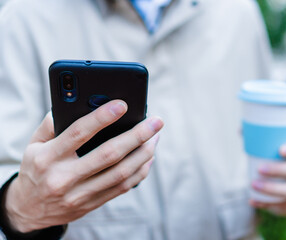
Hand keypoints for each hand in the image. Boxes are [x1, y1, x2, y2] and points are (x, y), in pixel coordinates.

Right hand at [4, 100, 163, 232]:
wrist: (28, 210)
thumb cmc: (35, 170)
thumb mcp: (33, 146)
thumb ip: (50, 125)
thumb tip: (74, 104)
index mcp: (48, 158)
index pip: (79, 133)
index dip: (102, 118)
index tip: (123, 105)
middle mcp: (64, 178)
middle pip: (109, 154)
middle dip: (137, 135)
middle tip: (156, 121)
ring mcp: (80, 194)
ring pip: (121, 173)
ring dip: (144, 153)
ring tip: (155, 137)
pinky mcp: (92, 203)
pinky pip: (122, 187)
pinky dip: (139, 171)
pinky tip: (148, 157)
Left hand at [250, 140, 285, 216]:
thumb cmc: (277, 158)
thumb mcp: (271, 148)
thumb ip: (258, 136)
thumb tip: (241, 130)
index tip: (279, 149)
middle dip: (279, 170)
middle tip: (259, 169)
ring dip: (273, 189)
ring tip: (253, 185)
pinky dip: (269, 205)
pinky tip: (254, 201)